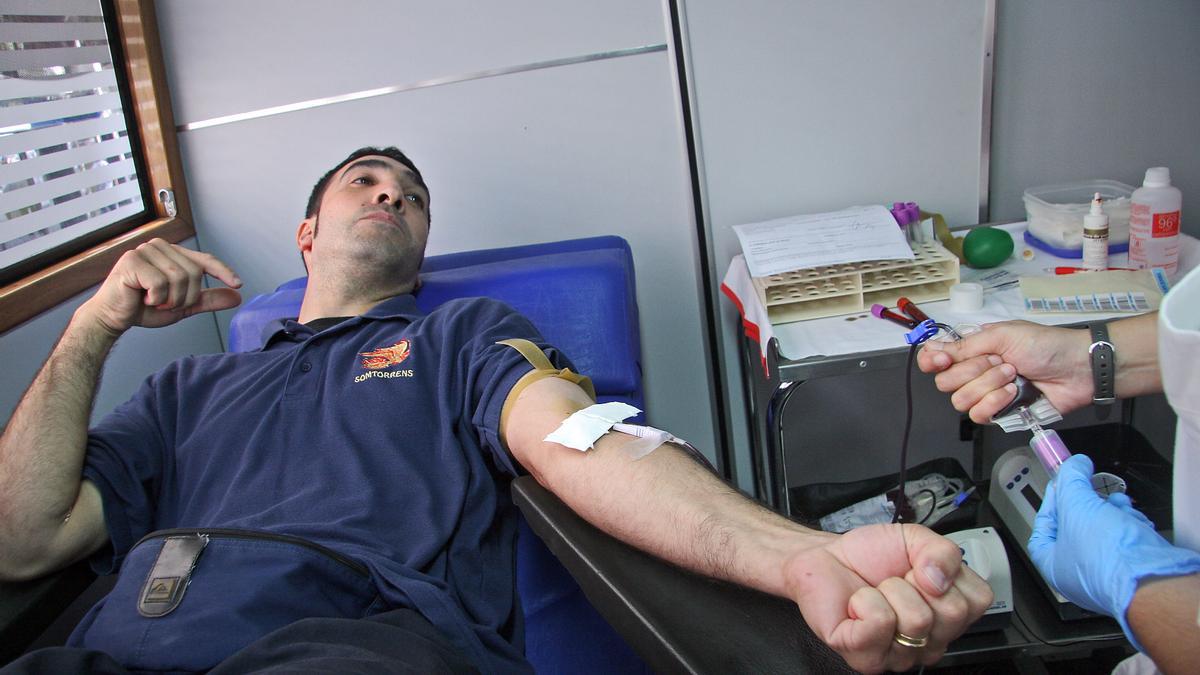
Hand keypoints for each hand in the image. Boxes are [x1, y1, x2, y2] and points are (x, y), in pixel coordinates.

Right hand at [78, 238, 242, 336]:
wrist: (114, 318)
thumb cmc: (144, 308)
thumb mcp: (183, 305)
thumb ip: (207, 299)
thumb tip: (236, 296)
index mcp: (172, 254)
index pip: (204, 259)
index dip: (222, 271)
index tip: (237, 284)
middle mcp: (159, 247)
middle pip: (193, 273)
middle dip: (185, 297)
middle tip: (166, 304)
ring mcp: (144, 251)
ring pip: (179, 278)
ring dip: (170, 300)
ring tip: (154, 301)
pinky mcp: (131, 260)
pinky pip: (160, 283)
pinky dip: (156, 299)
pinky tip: (142, 298)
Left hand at [784, 523, 992, 672]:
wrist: (826, 559)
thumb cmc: (870, 557)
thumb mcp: (915, 538)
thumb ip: (943, 550)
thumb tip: (940, 578)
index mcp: (949, 616)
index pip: (978, 601)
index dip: (946, 574)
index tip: (920, 570)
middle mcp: (930, 642)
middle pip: (951, 613)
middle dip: (916, 582)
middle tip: (895, 581)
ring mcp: (899, 656)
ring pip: (917, 620)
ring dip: (889, 591)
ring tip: (876, 593)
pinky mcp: (866, 657)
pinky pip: (879, 623)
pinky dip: (864, 601)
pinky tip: (859, 605)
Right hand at [917, 321, 1091, 422]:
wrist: (1076, 368)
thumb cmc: (1044, 344)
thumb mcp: (1001, 335)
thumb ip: (963, 346)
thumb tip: (929, 348)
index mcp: (972, 349)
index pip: (934, 359)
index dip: (932, 361)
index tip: (943, 359)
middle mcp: (974, 372)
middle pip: (944, 382)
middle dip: (972, 371)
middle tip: (999, 361)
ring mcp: (986, 394)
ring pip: (960, 400)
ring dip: (987, 386)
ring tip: (1013, 375)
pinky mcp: (1000, 413)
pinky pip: (978, 415)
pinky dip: (994, 402)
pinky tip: (1013, 393)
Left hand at [1028, 454, 1199, 648]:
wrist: (1152, 578)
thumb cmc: (1107, 556)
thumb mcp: (1077, 504)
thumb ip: (1072, 480)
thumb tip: (1074, 465)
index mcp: (1053, 565)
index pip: (1043, 529)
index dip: (1050, 503)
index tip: (1061, 486)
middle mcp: (1078, 575)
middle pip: (1076, 528)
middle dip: (1087, 504)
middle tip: (1092, 491)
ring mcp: (1107, 574)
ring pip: (1104, 532)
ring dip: (1112, 511)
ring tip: (1118, 504)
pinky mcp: (1132, 570)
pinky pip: (1126, 541)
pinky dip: (1130, 525)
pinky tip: (1134, 520)